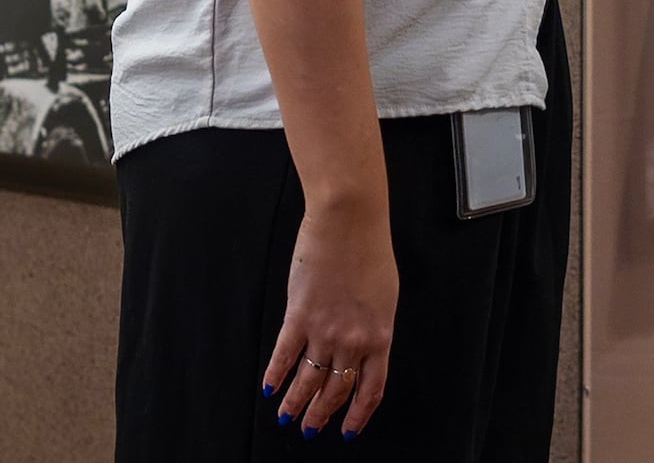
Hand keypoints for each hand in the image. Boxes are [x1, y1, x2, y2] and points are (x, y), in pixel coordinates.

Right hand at [263, 200, 393, 438]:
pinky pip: (284, 355)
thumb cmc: (370, 251)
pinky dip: (275, 375)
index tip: (348, 430)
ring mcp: (324, 331)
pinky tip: (269, 388)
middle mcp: (352, 342)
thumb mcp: (384, 297)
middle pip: (336, 391)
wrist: (349, 223)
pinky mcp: (298, 317)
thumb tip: (360, 348)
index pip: (371, 390)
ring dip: (295, 403)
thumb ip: (372, 326)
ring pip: (308, 380)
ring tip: (285, 418)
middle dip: (321, 414)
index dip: (357, 414)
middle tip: (310, 429)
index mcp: (379, 337)